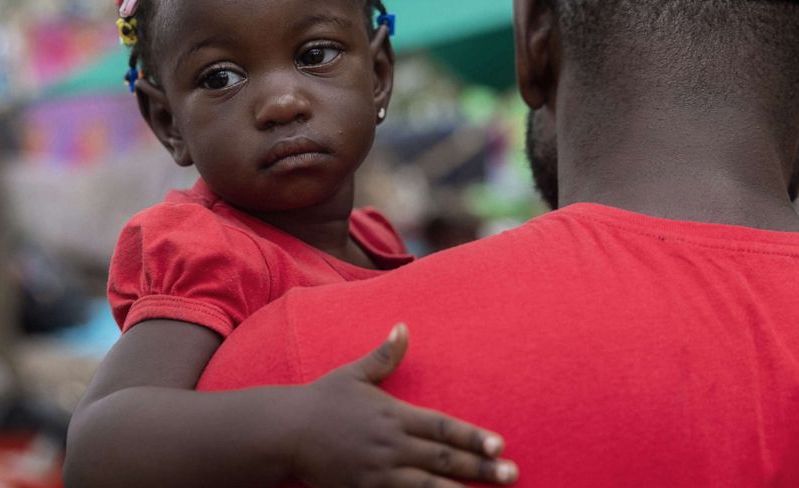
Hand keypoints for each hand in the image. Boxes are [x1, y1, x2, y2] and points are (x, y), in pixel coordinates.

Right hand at [290, 323, 517, 486]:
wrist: (286, 434)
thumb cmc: (322, 401)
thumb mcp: (353, 374)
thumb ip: (384, 356)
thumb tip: (403, 327)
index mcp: (393, 415)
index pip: (442, 427)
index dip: (473, 436)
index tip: (500, 444)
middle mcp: (391, 445)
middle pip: (444, 459)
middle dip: (481, 468)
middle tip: (512, 474)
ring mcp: (379, 472)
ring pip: (429, 486)